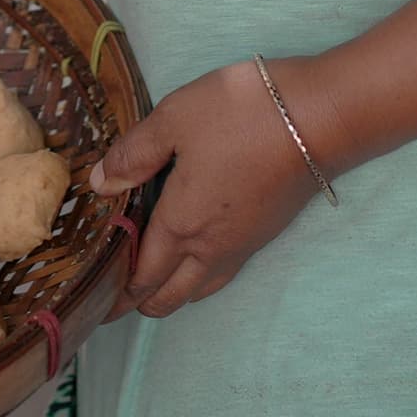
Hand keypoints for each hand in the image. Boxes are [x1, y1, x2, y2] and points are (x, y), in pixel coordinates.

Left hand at [86, 59, 327, 318]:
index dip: (116, 292)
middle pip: (169, 295)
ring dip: (171, 294)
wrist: (320, 119)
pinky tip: (196, 262)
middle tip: (114, 301)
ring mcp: (242, 244)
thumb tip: (99, 185)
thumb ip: (133, 154)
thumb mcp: (174, 119)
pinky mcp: (265, 233)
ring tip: (151, 285)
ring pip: (199, 289)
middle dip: (139, 302)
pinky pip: (222, 274)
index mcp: (180, 223)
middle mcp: (210, 247)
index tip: (96, 301)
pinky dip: (199, 281)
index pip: (141, 273)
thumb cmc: (241, 114)